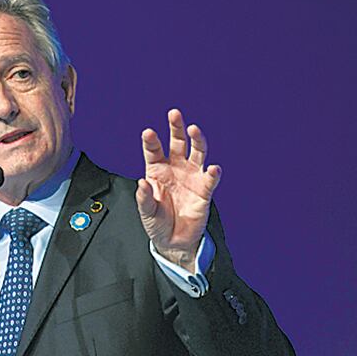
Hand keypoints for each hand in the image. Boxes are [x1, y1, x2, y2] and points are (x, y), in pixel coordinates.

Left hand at [136, 109, 221, 271]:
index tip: (148, 132)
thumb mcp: (146, 212)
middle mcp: (175, 168)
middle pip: (177, 143)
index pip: (154, 150)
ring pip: (196, 152)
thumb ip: (144, 198)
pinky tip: (213, 168)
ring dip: (196, 140)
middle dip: (176, 128)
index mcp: (157, 170)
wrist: (174, 241)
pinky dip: (213, 172)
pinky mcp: (204, 190)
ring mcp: (191, 177)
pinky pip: (210, 178)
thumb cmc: (157, 223)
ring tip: (193, 129)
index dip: (151, 141)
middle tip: (174, 113)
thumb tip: (142, 183)